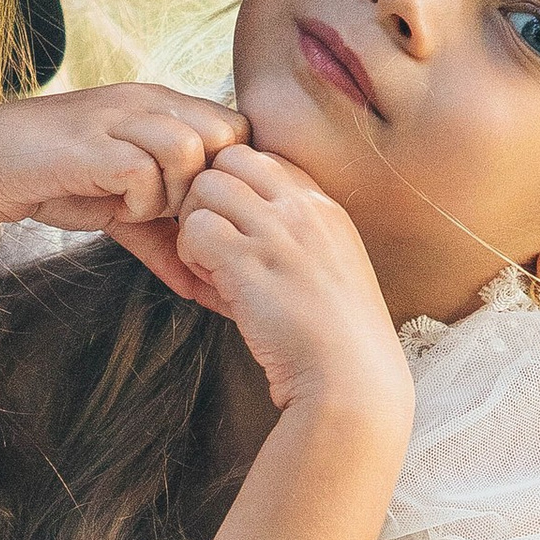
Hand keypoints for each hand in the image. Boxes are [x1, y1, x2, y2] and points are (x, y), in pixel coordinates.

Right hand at [0, 84, 245, 245]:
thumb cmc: (58, 181)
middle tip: (172, 211)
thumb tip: (199, 287)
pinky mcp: (93, 142)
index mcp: (161, 105)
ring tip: (141, 208)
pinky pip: (145, 172)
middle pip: (225, 134)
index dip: (226, 174)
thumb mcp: (124, 212)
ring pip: (189, 150)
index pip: (236, 127)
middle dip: (208, 184)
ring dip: (173, 193)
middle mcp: (146, 101)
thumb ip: (163, 240)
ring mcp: (119, 117)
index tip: (194, 208)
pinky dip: (139, 201)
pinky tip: (116, 207)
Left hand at [168, 143, 412, 422]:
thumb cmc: (335, 340)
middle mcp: (303, 209)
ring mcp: (278, 233)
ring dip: (195, 224)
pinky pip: (196, 229)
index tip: (238, 230)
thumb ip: (294, 242)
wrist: (350, 381)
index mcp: (325, 209)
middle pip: (232, 158)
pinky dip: (190, 256)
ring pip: (207, 186)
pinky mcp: (251, 264)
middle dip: (209, 194)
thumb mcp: (328, 272)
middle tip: (212, 241)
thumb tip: (244, 232)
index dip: (238, 189)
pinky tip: (209, 286)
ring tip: (210, 266)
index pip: (265, 160)